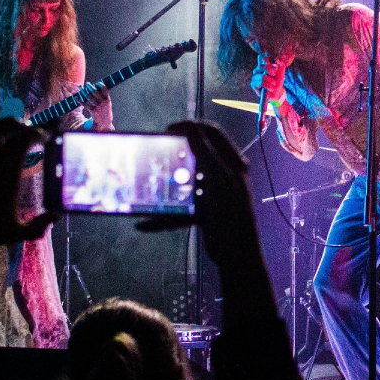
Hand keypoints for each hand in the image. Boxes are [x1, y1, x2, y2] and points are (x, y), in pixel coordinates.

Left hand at [0, 109, 56, 257]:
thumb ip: (39, 226)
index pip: (24, 141)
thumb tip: (57, 216)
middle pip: (5, 130)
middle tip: (29, 130)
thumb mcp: (16, 233)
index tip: (44, 136)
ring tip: (5, 115)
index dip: (37, 134)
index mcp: (6, 173)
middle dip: (20, 125)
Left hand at [82, 81, 111, 130]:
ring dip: (83, 91)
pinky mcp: (93, 110)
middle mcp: (103, 102)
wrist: (105, 122)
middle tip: (87, 83)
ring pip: (89, 97)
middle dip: (90, 86)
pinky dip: (80, 100)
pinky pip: (85, 104)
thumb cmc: (105, 111)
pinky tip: (76, 97)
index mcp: (107, 99)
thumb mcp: (107, 103)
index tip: (97, 83)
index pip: (104, 89)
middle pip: (95, 92)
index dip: (100, 85)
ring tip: (79, 87)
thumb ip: (103, 96)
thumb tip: (95, 88)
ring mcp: (98, 106)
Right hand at [164, 121, 275, 320]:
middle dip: (174, 155)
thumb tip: (189, 126)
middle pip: (195, 157)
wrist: (236, 252)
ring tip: (147, 184)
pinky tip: (143, 224)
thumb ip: (204, 150)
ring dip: (166, 187)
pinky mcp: (204, 213)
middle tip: (154, 153)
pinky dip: (163, 218)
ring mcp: (213, 195)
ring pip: (184, 184)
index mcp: (232, 162)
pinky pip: (179, 211)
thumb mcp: (218, 175)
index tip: (167, 130)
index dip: (191, 127)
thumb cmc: (231, 210)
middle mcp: (224, 175)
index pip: (212, 133)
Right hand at [250, 51, 293, 105]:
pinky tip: (271, 88)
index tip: (270, 60)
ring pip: (262, 76)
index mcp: (264, 65)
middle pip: (262, 66)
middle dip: (269, 70)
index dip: (266, 58)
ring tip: (274, 84)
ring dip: (269, 81)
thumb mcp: (281, 73)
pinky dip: (267, 85)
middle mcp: (258, 70)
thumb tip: (277, 59)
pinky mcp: (253, 84)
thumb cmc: (278, 81)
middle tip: (274, 74)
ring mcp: (255, 76)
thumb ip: (281, 65)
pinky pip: (259, 83)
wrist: (277, 92)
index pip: (263, 59)